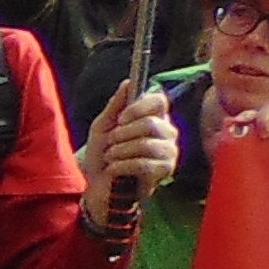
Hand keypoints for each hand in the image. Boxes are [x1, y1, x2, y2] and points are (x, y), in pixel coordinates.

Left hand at [89, 79, 178, 214]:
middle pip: (152, 124)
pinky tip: (115, 169)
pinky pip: (144, 163)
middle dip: (123, 135)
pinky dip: (122, 165)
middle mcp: (167, 132)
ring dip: (120, 151)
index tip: (121, 118)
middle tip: (111, 144)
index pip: (160, 101)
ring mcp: (169, 152)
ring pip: (147, 144)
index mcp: (154, 118)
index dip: (140, 107)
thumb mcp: (103, 127)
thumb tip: (128, 82)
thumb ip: (116, 105)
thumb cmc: (102, 156)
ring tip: (111, 157)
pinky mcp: (166, 171)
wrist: (98, 187)